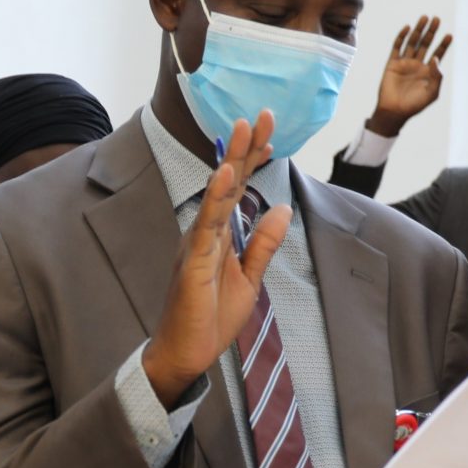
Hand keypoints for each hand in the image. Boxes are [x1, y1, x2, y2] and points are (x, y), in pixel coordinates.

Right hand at [144, 112, 286, 404]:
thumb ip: (264, 244)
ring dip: (231, 161)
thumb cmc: (209, 318)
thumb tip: (282, 208)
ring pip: (216, 196)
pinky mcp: (191, 262)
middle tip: (262, 114)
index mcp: (217, 236)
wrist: (185, 353)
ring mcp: (195, 245)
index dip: (253, 160)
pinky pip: (205, 226)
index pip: (238, 190)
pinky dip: (215, 199)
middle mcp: (204, 233)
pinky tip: (225, 175)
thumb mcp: (249, 278)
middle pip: (228, 183)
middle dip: (245, 148)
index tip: (270, 132)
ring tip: (244, 129)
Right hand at [367, 17, 450, 136]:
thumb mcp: (432, 93)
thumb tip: (435, 58)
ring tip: (425, 18)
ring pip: (412, 42)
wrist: (394, 111)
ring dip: (419, 30)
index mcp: (428, 72)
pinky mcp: (392, 63)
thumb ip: (437, 76)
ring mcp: (404, 63)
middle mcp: (417, 65)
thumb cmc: (415, 105)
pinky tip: (408, 28)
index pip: (437, 54)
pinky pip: (397, 47)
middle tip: (437, 19)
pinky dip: (402, 37)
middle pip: (425, 44)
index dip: (443, 45)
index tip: (449, 35)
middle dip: (431, 32)